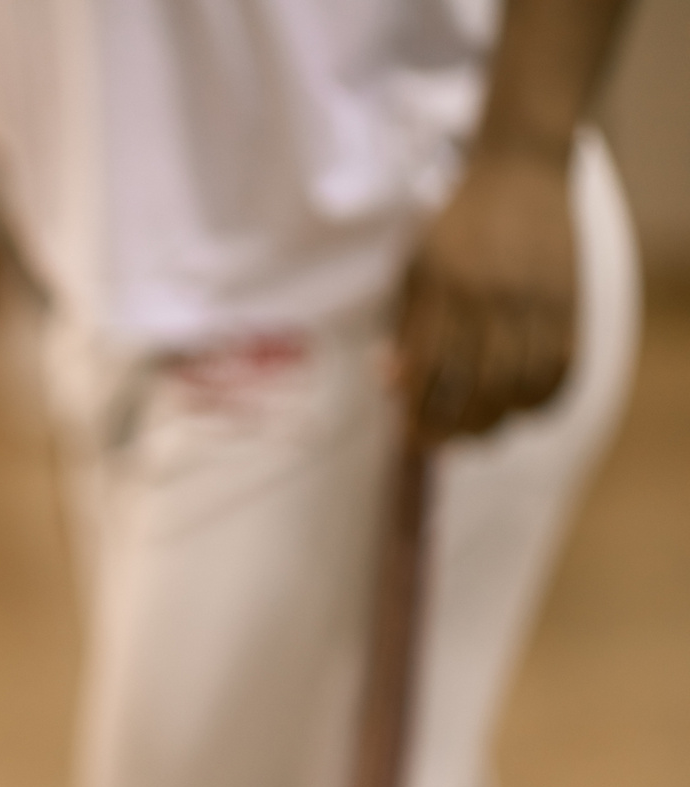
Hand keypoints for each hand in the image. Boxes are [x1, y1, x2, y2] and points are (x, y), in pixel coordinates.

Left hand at [395, 144, 577, 441]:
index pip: (429, 369)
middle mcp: (491, 295)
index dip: (417, 412)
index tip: (407, 434)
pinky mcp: (569, 302)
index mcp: (443, 285)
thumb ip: (405, 325)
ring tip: (474, 432)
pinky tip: (518, 409)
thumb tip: (390, 384)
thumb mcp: (416, 265)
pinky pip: (562, 369)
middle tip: (438, 442)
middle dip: (454, 429)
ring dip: (495, 422)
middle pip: (477, 388)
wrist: (521, 171)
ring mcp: (535, 299)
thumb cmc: (456, 226)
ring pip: (520, 386)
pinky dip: (540, 401)